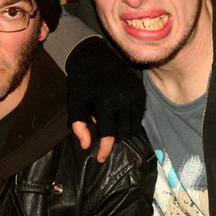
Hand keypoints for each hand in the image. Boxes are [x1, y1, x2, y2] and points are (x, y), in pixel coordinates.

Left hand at [66, 38, 144, 156]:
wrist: (95, 57)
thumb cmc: (82, 82)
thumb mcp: (74, 103)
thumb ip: (79, 126)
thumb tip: (85, 145)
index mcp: (106, 104)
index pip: (109, 135)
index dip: (104, 150)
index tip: (101, 158)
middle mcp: (124, 101)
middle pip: (123, 134)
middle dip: (112, 137)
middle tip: (101, 128)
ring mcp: (135, 96)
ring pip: (133, 127)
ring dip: (121, 130)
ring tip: (108, 119)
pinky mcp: (141, 93)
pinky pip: (138, 116)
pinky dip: (129, 120)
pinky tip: (117, 114)